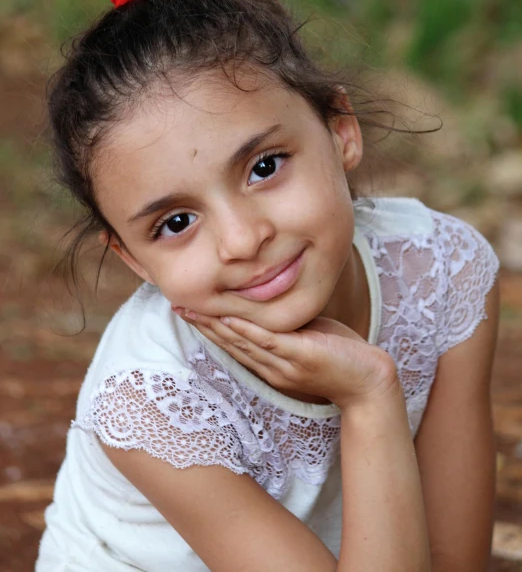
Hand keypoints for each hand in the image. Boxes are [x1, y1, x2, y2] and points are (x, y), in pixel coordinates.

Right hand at [173, 308, 396, 408]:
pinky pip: (268, 341)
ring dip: (215, 325)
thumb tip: (271, 301)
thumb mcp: (306, 336)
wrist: (369, 382)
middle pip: (229, 342)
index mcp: (271, 362)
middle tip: (177, 305)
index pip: (233, 343)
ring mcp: (284, 363)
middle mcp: (271, 366)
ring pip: (242, 341)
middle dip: (202, 323)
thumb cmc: (340, 356)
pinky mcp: (301, 356)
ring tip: (192, 309)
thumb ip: (286, 324)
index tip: (188, 309)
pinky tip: (228, 318)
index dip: (208, 326)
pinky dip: (246, 329)